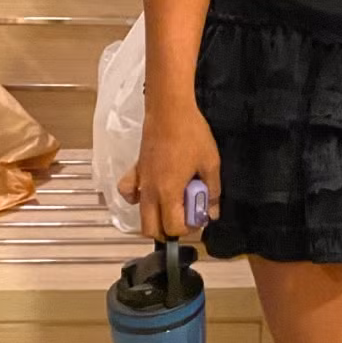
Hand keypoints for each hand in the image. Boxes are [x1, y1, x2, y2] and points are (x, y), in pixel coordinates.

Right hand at [118, 103, 220, 241]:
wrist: (169, 111)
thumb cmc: (192, 135)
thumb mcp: (210, 163)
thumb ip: (212, 191)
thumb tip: (212, 213)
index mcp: (168, 192)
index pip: (172, 227)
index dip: (189, 229)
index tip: (199, 218)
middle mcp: (150, 192)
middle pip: (150, 229)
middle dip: (169, 231)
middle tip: (185, 217)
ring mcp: (140, 182)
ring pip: (140, 214)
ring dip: (156, 217)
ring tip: (173, 204)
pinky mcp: (135, 170)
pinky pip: (128, 192)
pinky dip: (136, 198)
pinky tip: (150, 192)